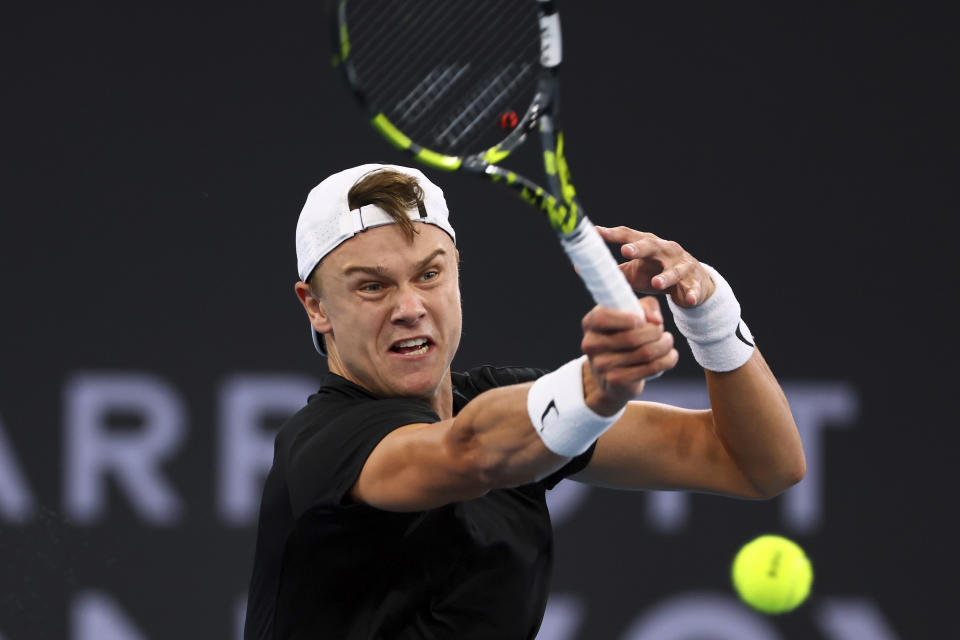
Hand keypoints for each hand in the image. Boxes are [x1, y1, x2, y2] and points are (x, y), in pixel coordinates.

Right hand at [580, 296, 678, 414]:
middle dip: (655, 331)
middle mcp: (591, 344)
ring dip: (664, 345)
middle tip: (661, 331)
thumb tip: (656, 321)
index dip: (628, 318)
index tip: (642, 320)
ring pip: (644, 353)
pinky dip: (667, 360)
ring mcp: (602, 365)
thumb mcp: (632, 313)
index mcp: (590, 323)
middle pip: (631, 337)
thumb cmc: (624, 334)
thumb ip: (646, 306)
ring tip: (667, 341)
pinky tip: (670, 355)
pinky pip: (650, 368)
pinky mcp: (616, 380)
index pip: (603, 318)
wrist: (612, 373)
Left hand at [595, 225, 714, 308]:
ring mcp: (682, 265)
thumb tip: (580, 268)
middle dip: (639, 248)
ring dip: (666, 276)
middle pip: (652, 246)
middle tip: (625, 252)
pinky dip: (692, 293)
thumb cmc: (656, 273)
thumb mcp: (634, 271)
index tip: (594, 232)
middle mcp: (666, 250)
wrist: (691, 281)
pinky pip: (694, 287)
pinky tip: (691, 299)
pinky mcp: (695, 281)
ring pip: (675, 269)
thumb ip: (613, 270)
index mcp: (648, 244)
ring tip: (656, 284)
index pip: (628, 236)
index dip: (611, 234)